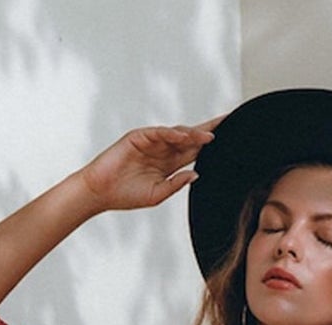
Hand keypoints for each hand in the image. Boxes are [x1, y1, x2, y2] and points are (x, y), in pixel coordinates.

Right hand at [79, 119, 221, 211]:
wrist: (101, 192)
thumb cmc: (126, 195)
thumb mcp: (157, 195)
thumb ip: (176, 184)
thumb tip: (196, 174)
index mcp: (169, 164)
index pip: (194, 151)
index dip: (210, 145)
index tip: (230, 139)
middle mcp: (162, 150)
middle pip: (190, 137)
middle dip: (209, 130)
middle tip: (229, 121)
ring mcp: (151, 142)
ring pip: (177, 133)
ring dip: (194, 134)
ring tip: (210, 137)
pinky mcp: (138, 137)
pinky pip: (158, 133)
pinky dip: (171, 134)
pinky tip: (184, 137)